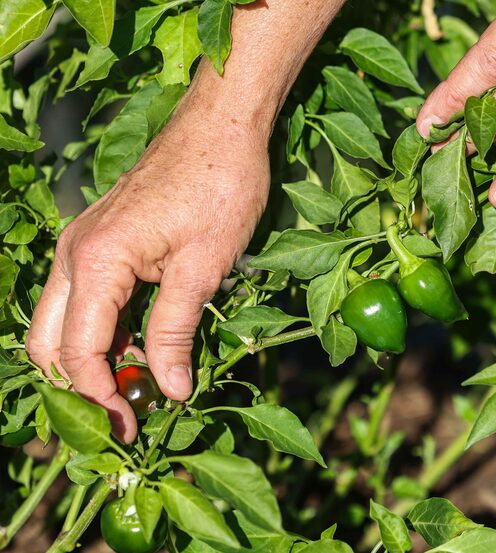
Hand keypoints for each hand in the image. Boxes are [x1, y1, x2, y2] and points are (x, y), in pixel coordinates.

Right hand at [26, 95, 269, 441]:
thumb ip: (176, 333)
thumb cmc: (221, 188)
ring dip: (89, 360)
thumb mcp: (203, 270)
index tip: (131, 426)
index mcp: (96, 261)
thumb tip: (170, 391)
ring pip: (62, 321)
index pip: (79, 352)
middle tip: (124, 416)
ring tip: (134, 389)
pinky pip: (84, 299)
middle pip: (50, 341)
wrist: (223, 127)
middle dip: (79, 385)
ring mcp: (83, 244)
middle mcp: (75, 253)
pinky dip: (101, 331)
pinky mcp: (102, 240)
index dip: (101, 397)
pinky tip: (138, 348)